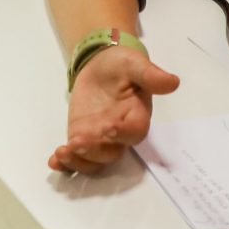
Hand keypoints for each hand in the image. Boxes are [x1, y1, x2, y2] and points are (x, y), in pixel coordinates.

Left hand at [49, 43, 179, 173]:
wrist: (100, 65)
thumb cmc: (121, 64)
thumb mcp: (134, 63)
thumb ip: (150, 75)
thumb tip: (173, 82)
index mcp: (136, 116)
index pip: (134, 131)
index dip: (123, 133)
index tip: (109, 127)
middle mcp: (119, 133)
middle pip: (111, 151)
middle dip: (94, 150)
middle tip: (77, 142)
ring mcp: (99, 139)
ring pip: (94, 160)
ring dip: (78, 161)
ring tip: (62, 153)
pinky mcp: (82, 138)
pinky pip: (77, 158)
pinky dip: (66, 164)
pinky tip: (54, 161)